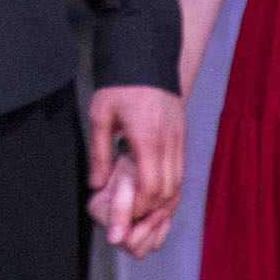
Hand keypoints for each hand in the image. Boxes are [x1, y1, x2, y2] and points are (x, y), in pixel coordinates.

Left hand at [84, 84, 183, 256]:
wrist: (147, 59)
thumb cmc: (121, 86)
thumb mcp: (101, 115)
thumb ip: (99, 152)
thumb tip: (96, 184)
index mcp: (148, 137)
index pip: (151, 185)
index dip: (139, 205)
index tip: (125, 215)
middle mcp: (169, 142)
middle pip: (168, 189)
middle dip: (151, 209)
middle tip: (133, 219)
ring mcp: (180, 139)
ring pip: (178, 183)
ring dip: (162, 201)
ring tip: (143, 211)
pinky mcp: (183, 137)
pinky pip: (181, 171)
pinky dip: (170, 187)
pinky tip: (156, 194)